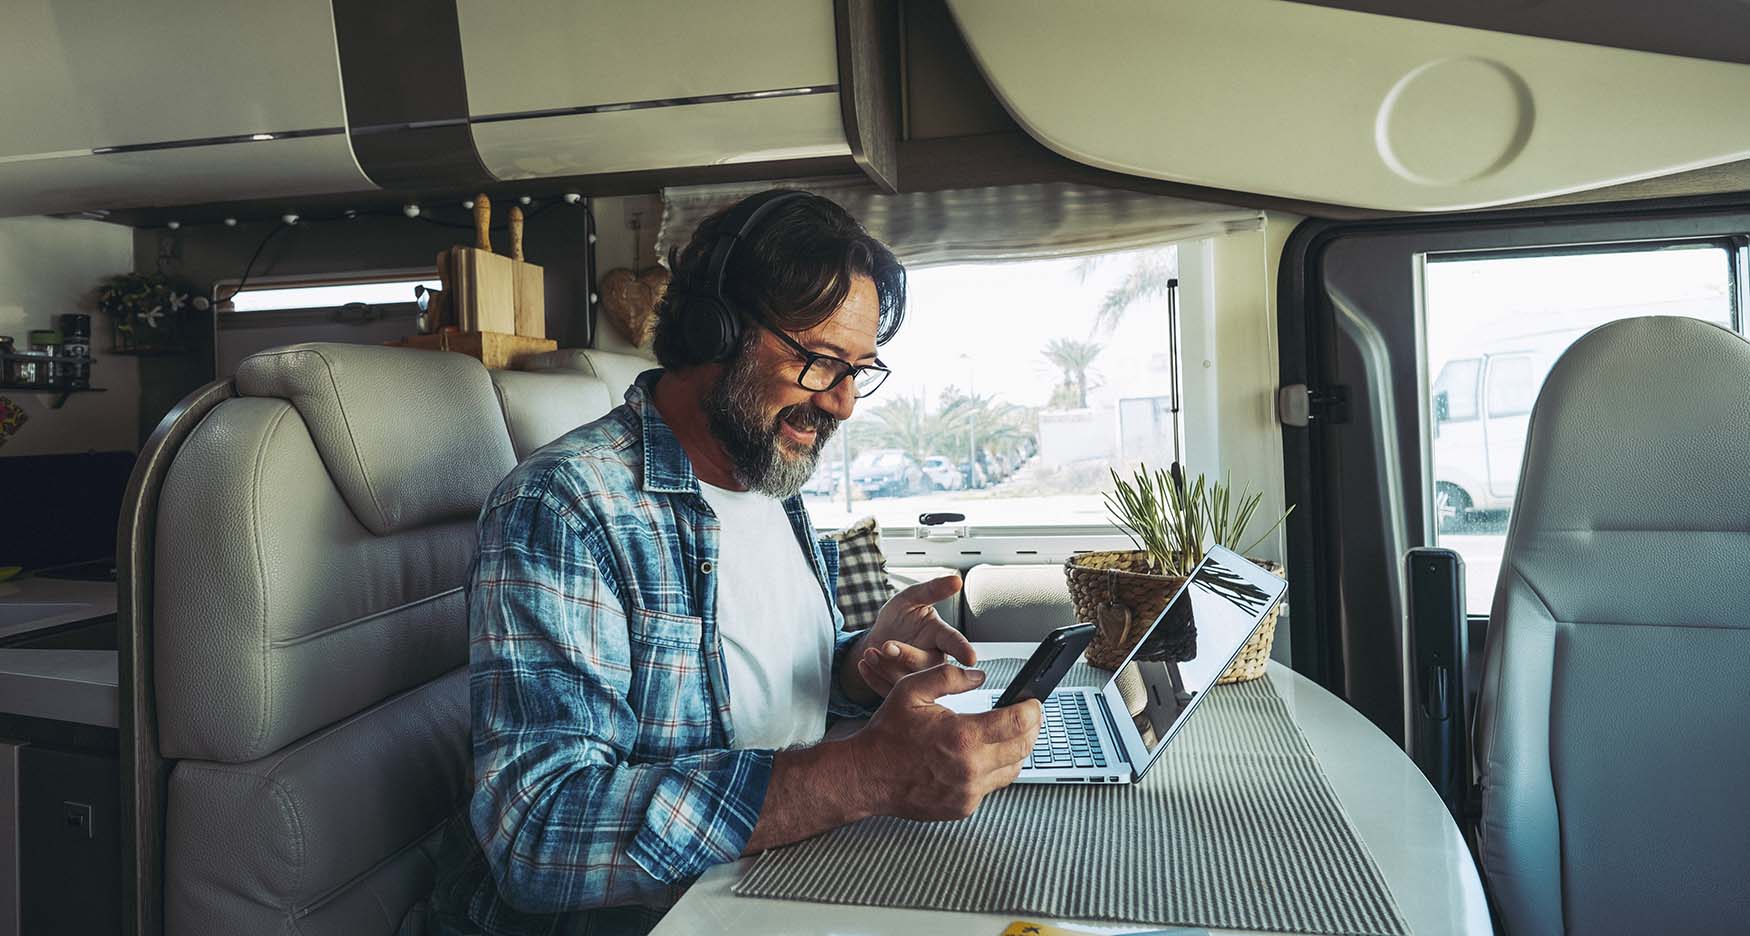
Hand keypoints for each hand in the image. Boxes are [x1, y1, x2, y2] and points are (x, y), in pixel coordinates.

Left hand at [844, 574, 973, 702]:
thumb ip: (932, 589)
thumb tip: (956, 580)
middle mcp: (933, 659)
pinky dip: (873, 677)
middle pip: (927, 664)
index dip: (963, 649)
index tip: (970, 657)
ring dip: (886, 666)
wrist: (879, 638)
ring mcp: (917, 677)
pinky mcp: (900, 689)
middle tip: (887, 645)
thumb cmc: (900, 618)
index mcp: (940, 637)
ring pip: (908, 679)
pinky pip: (889, 689)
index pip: (954, 642)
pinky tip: (865, 663)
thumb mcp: (912, 598)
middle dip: (907, 655)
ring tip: (870, 652)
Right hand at [850, 663, 1041, 820]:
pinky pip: (992, 786)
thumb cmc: (887, 734)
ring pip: (1013, 770)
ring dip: (1017, 750)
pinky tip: (984, 756)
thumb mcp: (912, 690)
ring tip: (1010, 734)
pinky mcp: (964, 807)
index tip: (1034, 701)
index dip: (1032, 709)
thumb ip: (949, 677)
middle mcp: (970, 768)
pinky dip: (994, 769)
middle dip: (1032, 728)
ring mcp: (968, 792)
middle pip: (1023, 747)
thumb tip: (979, 676)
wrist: (867, 775)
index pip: (1018, 723)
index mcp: (961, 736)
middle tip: (1029, 715)